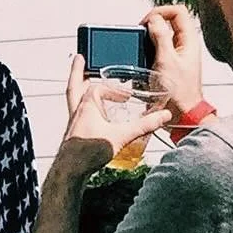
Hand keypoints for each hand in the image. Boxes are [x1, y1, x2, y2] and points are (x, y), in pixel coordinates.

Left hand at [57, 55, 170, 174]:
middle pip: (75, 86)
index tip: (126, 97)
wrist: (69, 172)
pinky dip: (86, 111)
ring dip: (82, 91)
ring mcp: (73, 124)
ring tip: (91, 86)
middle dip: (77, 72)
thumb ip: (144, 125)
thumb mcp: (121, 136)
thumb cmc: (87, 153)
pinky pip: (78, 116)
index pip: (97, 87)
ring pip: (75, 101)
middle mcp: (76, 113)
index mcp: (86, 107)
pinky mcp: (73, 136)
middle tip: (78, 60)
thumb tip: (164, 116)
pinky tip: (96, 118)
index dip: (113, 89)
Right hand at [142, 5, 205, 121]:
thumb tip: (153, 20)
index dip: (160, 12)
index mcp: (189, 40)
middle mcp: (183, 46)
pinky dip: (144, 56)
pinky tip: (139, 65)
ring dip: (145, 43)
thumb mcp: (166, 60)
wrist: (181, 115)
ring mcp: (175, 56)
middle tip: (138, 35)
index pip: (177, 11)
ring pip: (159, 38)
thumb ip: (160, 37)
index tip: (145, 22)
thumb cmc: (178, 92)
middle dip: (150, 27)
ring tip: (138, 51)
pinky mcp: (167, 67)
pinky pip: (154, 54)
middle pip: (167, 23)